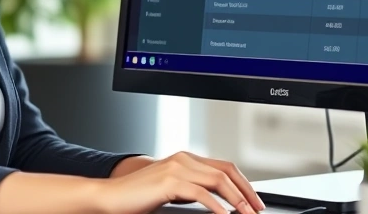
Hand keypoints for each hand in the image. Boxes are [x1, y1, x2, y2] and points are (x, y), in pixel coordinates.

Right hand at [95, 151, 264, 213]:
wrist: (110, 197)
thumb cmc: (138, 197)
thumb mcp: (171, 190)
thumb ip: (191, 189)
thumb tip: (218, 202)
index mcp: (185, 158)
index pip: (224, 167)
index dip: (243, 183)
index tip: (254, 200)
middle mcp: (183, 159)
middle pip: (227, 172)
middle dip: (246, 191)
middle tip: (257, 209)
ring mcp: (176, 168)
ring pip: (218, 181)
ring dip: (237, 200)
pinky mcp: (169, 182)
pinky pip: (201, 194)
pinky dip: (217, 206)